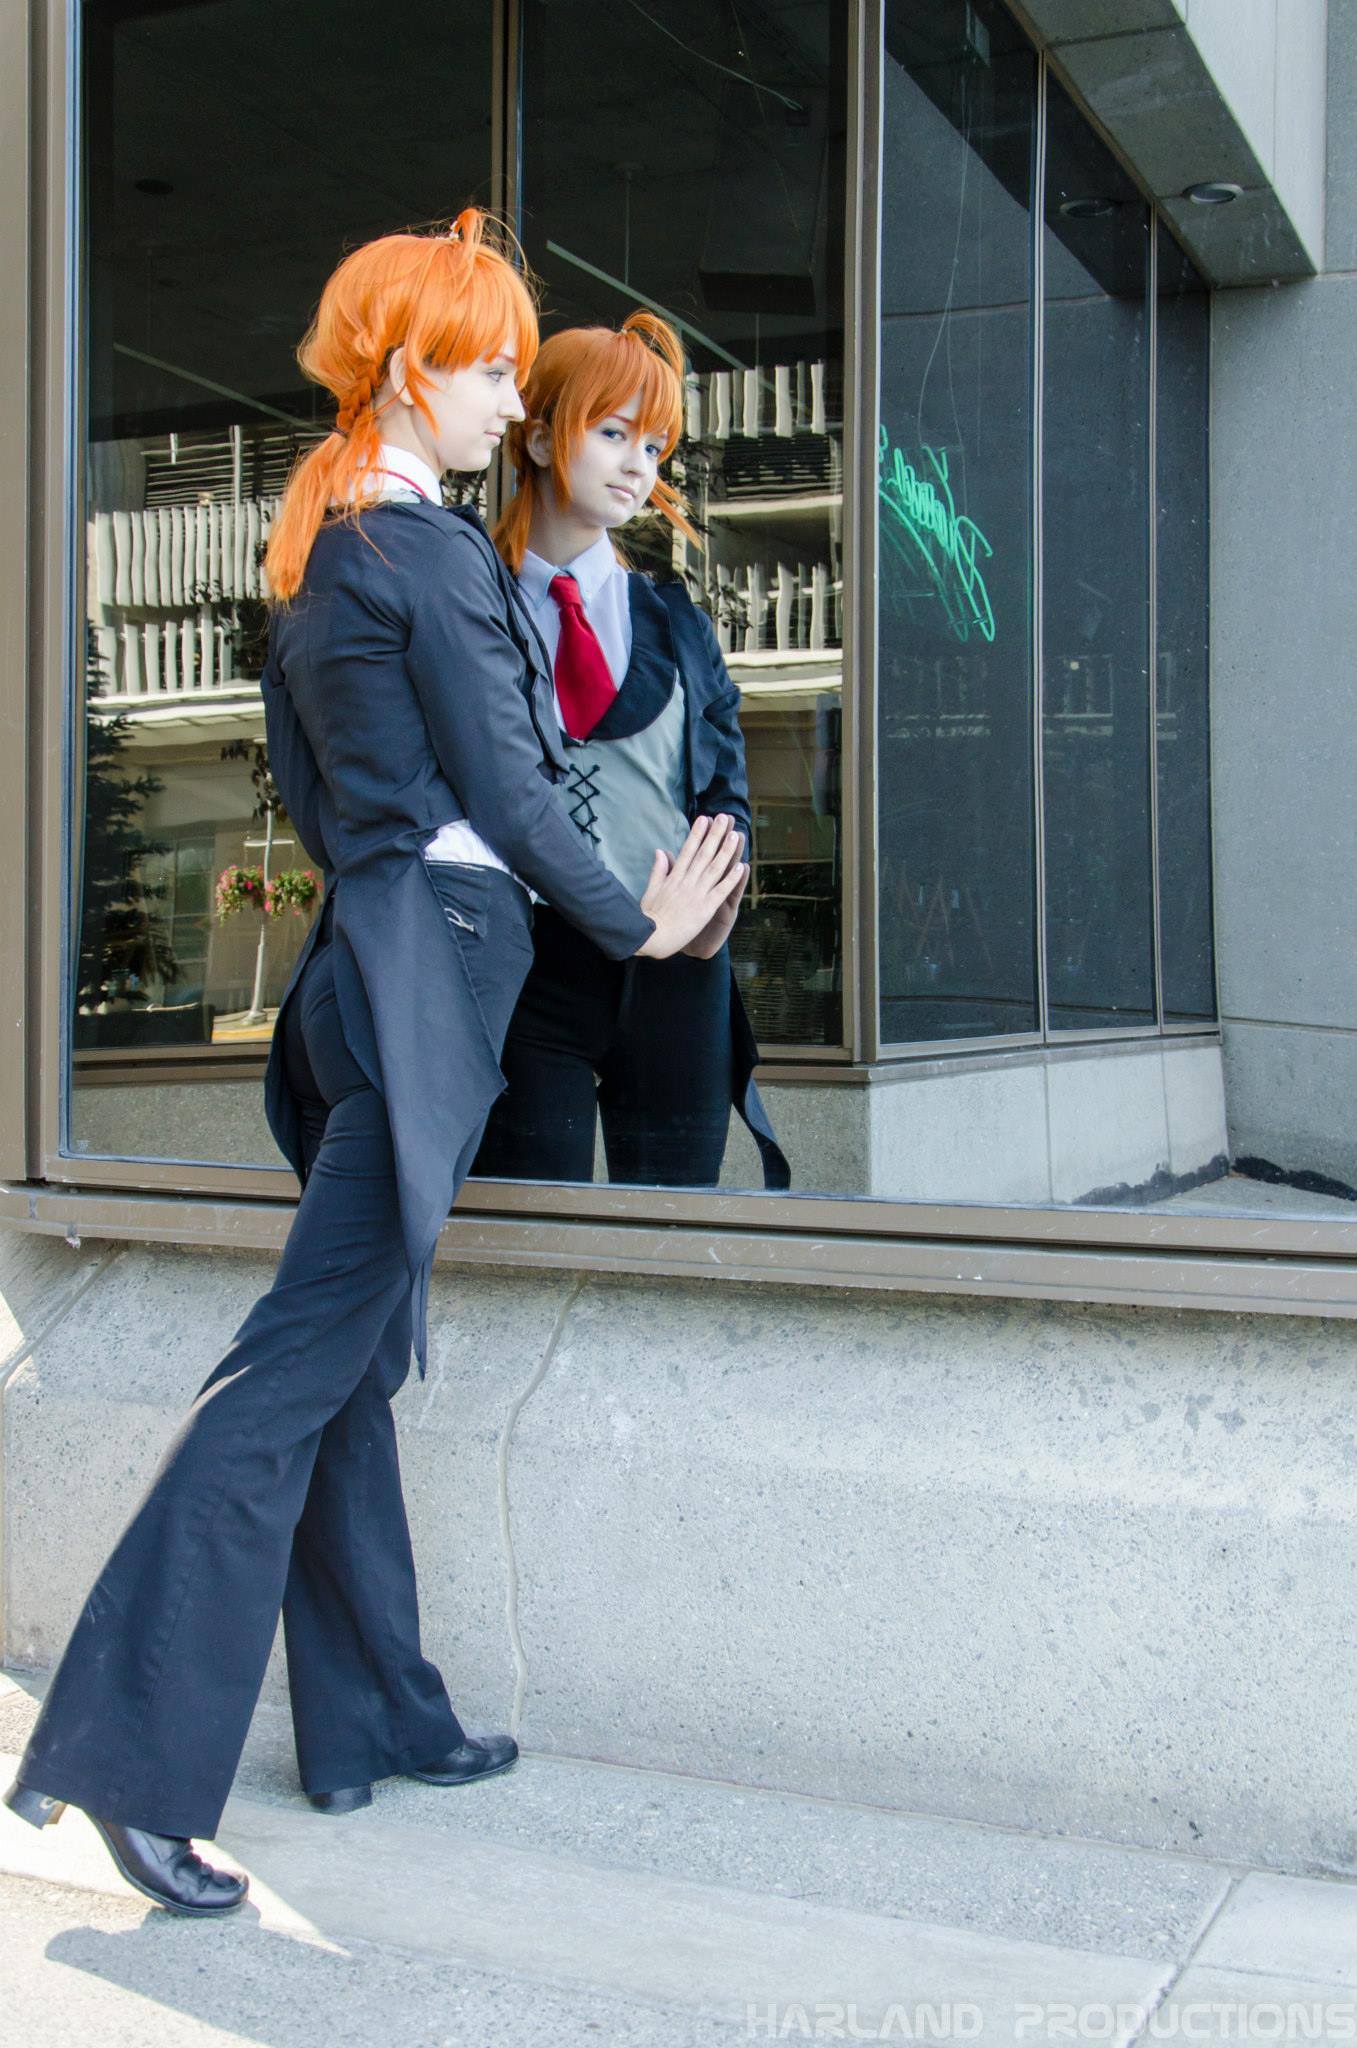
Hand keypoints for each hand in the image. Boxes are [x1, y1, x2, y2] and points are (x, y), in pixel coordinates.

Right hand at [635, 814, 746, 958]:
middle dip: (715, 834)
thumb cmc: (649, 917)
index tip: (705, 819)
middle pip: (704, 854)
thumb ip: (658, 870)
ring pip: (715, 868)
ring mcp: (697, 894)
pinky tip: (741, 867)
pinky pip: (721, 891)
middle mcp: (687, 882)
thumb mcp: (651, 889)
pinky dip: (731, 879)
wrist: (651, 937)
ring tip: (736, 835)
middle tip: (725, 818)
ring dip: (726, 851)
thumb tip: (660, 851)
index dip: (697, 834)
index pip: (688, 851)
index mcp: (674, 878)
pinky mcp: (705, 909)